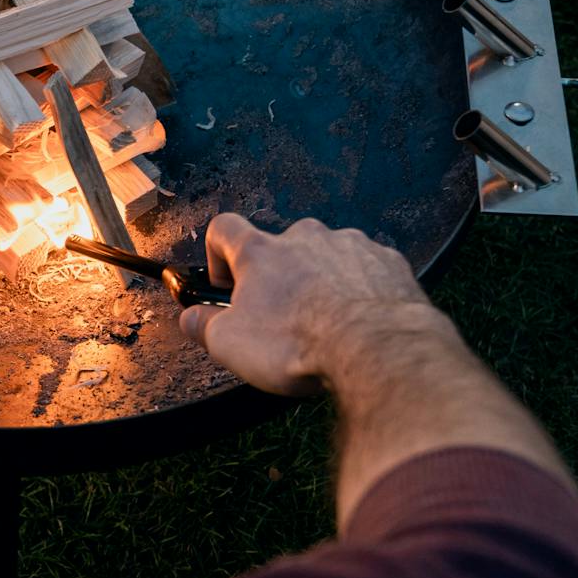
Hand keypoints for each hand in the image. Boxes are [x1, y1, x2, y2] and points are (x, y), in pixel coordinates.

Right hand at [178, 214, 440, 394]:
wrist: (375, 349)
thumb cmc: (298, 343)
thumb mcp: (229, 344)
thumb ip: (202, 326)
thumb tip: (190, 319)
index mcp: (261, 251)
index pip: (224, 227)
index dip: (218, 253)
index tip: (227, 284)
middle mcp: (305, 236)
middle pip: (282, 246)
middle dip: (279, 277)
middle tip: (282, 317)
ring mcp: (350, 244)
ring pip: (326, 257)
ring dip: (321, 281)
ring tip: (326, 323)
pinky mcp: (387, 261)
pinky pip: (366, 269)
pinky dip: (359, 289)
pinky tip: (359, 321)